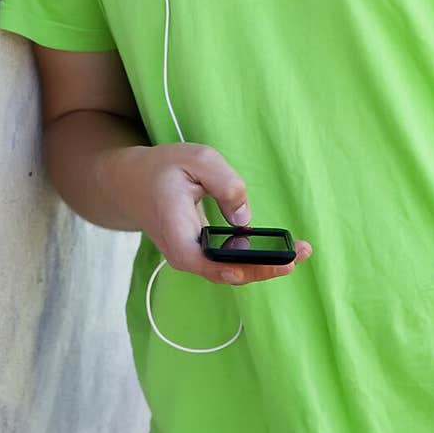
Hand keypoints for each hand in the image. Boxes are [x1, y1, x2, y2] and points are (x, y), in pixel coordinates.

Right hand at [126, 141, 311, 285]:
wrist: (130, 183)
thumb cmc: (163, 168)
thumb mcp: (195, 159)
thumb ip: (224, 184)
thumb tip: (245, 219)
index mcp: (178, 233)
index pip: (211, 264)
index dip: (245, 268)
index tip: (276, 264)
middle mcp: (184, 254)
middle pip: (228, 273)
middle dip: (266, 267)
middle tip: (302, 253)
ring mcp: (191, 257)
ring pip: (231, 270)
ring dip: (265, 263)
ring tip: (300, 251)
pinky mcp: (200, 253)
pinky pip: (229, 261)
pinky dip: (254, 256)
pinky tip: (279, 248)